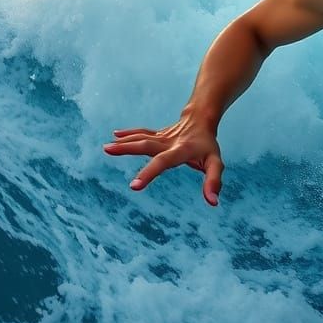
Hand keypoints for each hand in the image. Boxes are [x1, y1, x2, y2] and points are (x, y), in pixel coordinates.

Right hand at [103, 110, 224, 206]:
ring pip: (141, 137)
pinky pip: (141, 133)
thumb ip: (214, 181)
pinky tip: (115, 135)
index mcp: (180, 150)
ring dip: (124, 142)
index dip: (148, 173)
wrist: (202, 119)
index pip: (163, 162)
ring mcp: (161, 137)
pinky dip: (129, 134)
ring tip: (107, 147)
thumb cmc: (208, 145)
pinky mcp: (157, 135)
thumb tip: (213, 202)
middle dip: (128, 148)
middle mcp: (168, 142)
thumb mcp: (215, 162)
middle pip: (146, 144)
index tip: (133, 186)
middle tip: (108, 150)